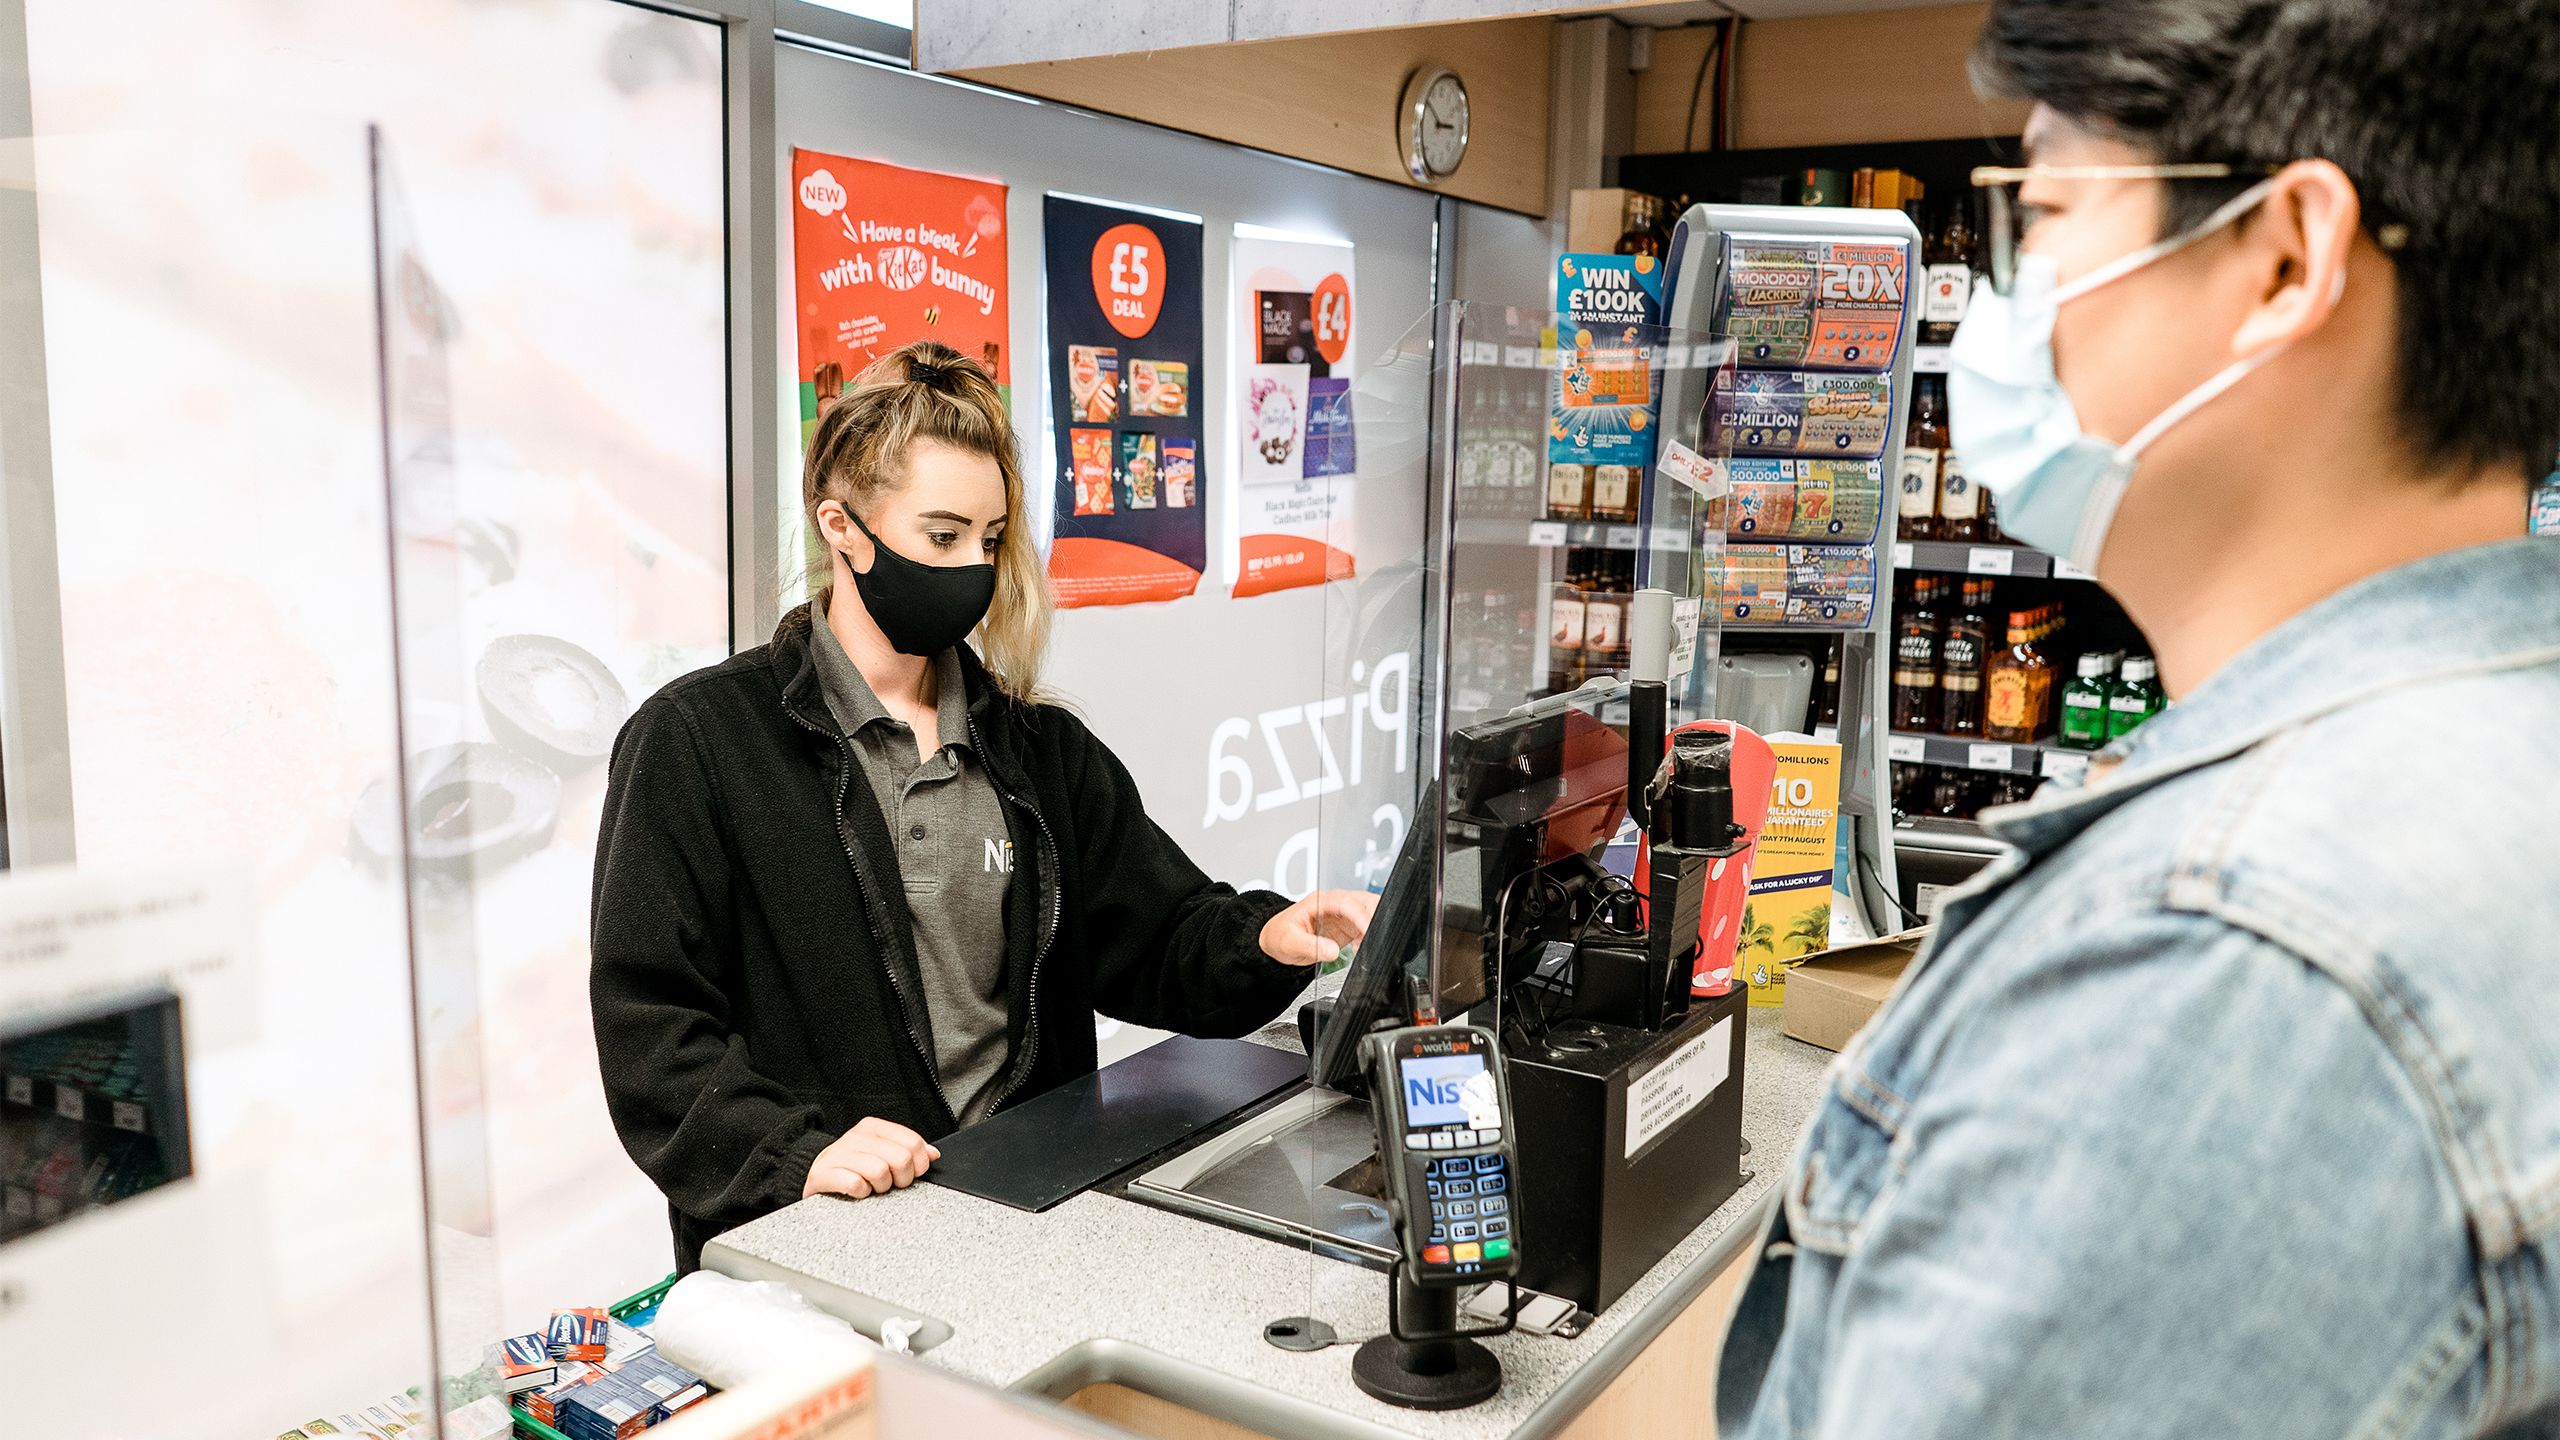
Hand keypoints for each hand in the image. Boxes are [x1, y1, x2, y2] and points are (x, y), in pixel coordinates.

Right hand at [803, 1116, 940, 1199]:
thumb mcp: (881, 1154)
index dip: (919, 1164)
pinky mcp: (823, 1174)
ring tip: (872, 1187)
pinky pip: (855, 1184)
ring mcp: (837, 1154)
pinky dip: (861, 1193)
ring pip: (880, 1171)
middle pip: (901, 1158)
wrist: (816, 1177)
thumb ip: (908, 1151)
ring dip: (880, 1187)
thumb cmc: (853, 1168)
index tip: (911, 1174)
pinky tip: (858, 1191)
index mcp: (872, 1127)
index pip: (912, 1143)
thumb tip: (933, 1153)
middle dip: (901, 1179)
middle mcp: (855, 1136)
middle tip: (891, 1184)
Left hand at [1259, 889, 1379, 967]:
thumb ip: (1311, 946)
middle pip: (1362, 901)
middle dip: (1374, 916)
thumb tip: (1331, 951)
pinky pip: (1365, 924)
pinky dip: (1369, 935)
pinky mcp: (1346, 925)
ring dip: (1374, 925)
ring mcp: (1341, 914)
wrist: (1276, 940)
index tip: (1368, 930)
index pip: (1346, 902)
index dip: (1360, 915)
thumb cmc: (1279, 935)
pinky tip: (1361, 948)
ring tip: (1368, 945)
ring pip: (1368, 910)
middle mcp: (1333, 904)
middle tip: (1376, 937)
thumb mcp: (1290, 942)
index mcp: (1319, 901)